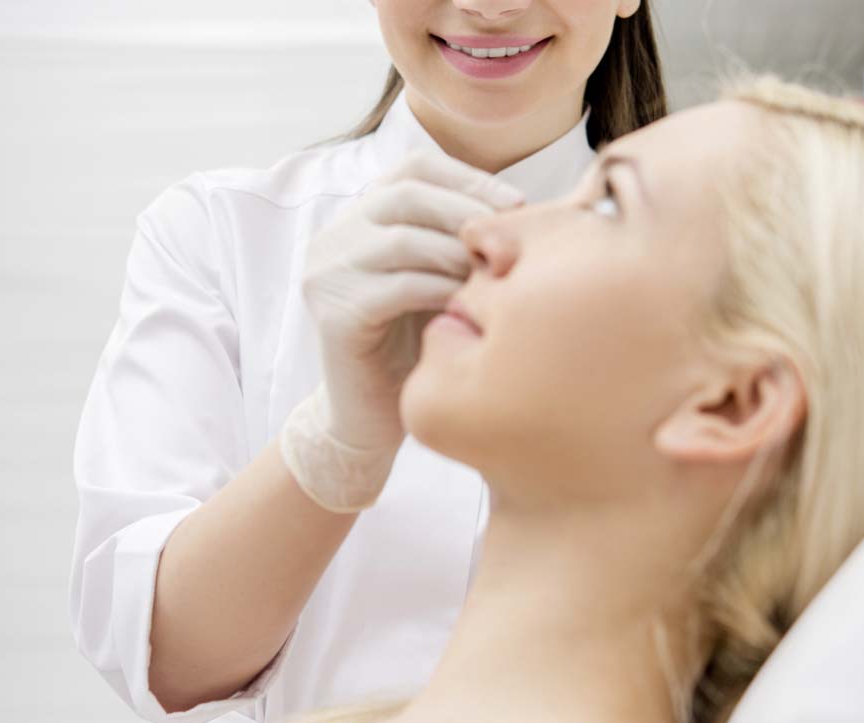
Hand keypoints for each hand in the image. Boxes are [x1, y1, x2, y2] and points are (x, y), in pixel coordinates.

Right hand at [280, 149, 524, 511]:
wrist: (371, 414)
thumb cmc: (416, 343)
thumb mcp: (442, 277)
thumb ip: (465, 239)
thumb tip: (536, 202)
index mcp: (361, 217)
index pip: (413, 167)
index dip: (467, 178)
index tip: (515, 203)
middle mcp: (335, 235)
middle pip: (407, 193)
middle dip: (468, 213)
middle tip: (509, 243)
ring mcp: (326, 271)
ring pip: (404, 238)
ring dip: (458, 256)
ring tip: (490, 279)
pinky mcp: (332, 312)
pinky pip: (398, 287)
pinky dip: (440, 292)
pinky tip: (465, 308)